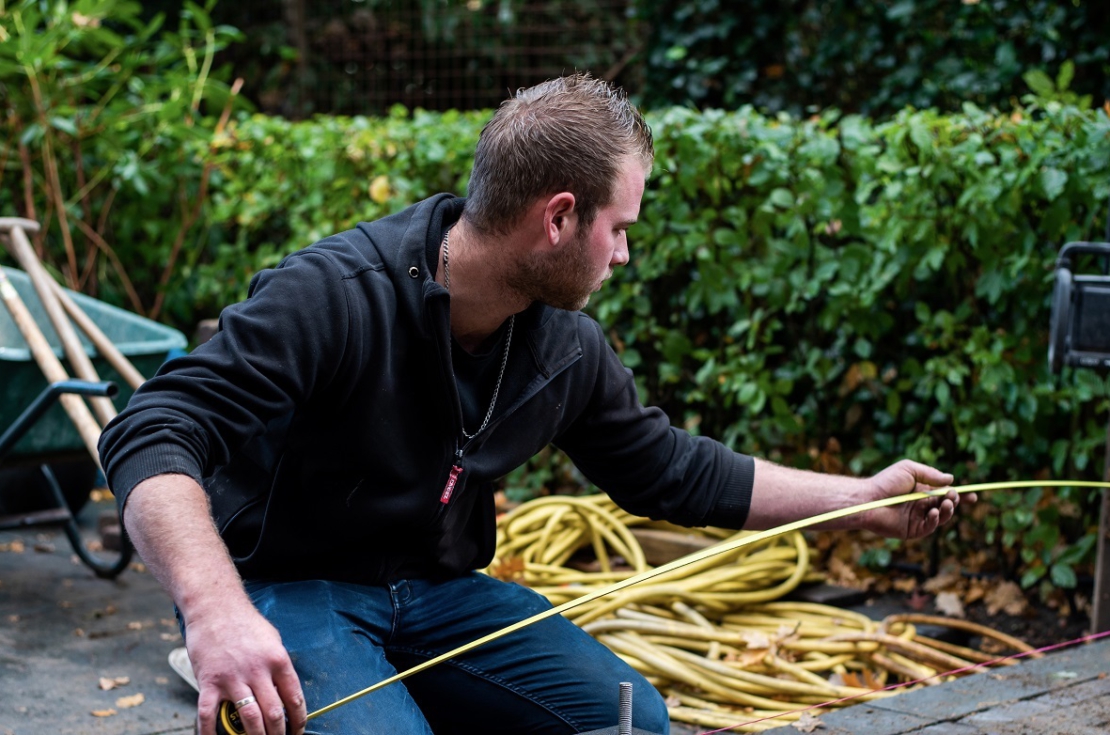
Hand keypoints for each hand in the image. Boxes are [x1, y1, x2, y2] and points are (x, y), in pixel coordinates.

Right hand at [188, 601, 306, 734]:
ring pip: (248, 718)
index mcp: (277, 660)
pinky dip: (211, 733)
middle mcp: (257, 671)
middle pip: (274, 713)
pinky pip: (209, 715)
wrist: (215, 607)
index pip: (294, 697)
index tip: (297, 730)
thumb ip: (278, 666)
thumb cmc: (245, 624)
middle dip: (279, 733)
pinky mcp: (209, 682)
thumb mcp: (273, 640)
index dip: (299, 720)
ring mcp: (232, 678)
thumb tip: (286, 691)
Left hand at [860, 459, 974, 538]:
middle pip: (946, 505)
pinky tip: (932, 513)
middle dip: (954, 501)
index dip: (960, 496)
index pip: (945, 494)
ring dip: (947, 510)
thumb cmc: (885, 482)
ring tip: (946, 503)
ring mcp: (917, 518)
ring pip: (941, 517)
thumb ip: (931, 475)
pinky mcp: (912, 530)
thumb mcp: (910, 470)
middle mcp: (921, 505)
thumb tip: (951, 479)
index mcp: (921, 491)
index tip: (973, 496)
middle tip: (953, 496)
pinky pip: (930, 527)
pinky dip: (935, 520)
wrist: (868, 499)